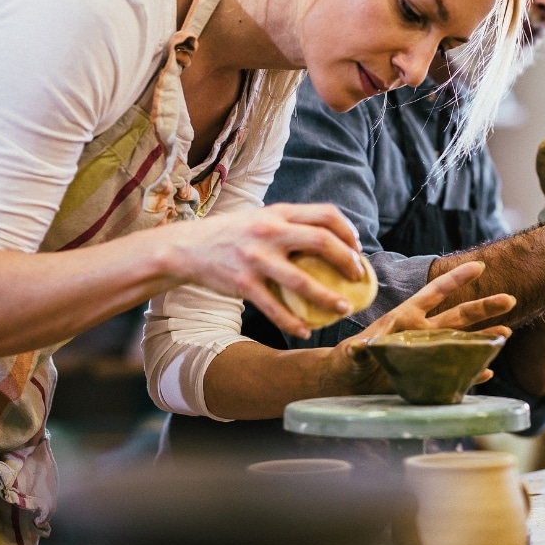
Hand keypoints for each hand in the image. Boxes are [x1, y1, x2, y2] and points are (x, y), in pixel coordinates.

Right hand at [163, 202, 365, 339]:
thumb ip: (290, 225)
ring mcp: (255, 258)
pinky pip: (274, 307)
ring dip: (328, 298)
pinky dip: (293, 322)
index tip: (357, 248)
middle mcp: (268, 231)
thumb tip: (331, 242)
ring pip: (302, 281)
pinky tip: (305, 331)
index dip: (348, 231)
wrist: (186, 248)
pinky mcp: (242, 284)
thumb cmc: (232, 235)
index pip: (326, 214)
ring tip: (344, 308)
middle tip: (358, 277)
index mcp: (278, 213)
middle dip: (347, 261)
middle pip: (321, 241)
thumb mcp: (261, 219)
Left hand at [323, 261, 514, 395]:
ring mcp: (428, 355)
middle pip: (459, 316)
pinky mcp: (429, 378)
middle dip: (484, 307)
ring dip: (484, 338)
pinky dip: (471, 373)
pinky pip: (456, 373)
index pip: (434, 294)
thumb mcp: (349, 354)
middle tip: (509, 299)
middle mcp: (422, 333)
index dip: (455, 280)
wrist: (346, 383)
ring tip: (507, 334)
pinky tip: (487, 372)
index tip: (479, 266)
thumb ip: (358, 351)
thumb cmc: (346, 361)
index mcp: (406, 318)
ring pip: (463, 342)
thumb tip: (358, 349)